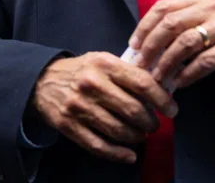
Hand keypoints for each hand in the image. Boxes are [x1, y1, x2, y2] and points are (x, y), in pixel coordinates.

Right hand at [31, 52, 177, 163]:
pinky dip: (118, 154)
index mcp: (105, 64)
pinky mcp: (69, 126)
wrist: (42, 81)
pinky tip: (129, 155)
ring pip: (119, 130)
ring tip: (142, 135)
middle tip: (155, 124)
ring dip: (137, 137)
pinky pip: (99, 145)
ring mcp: (80, 107)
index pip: (142, 83)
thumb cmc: (82, 70)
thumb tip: (161, 87)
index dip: (161, 99)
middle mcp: (93, 84)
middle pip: (133, 110)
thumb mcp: (103, 60)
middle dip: (151, 122)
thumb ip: (128, 71)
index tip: (172, 110)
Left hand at [128, 0, 214, 89]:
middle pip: (172, 22)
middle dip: (152, 45)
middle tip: (142, 64)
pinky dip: (189, 73)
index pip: (164, 6)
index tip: (133, 45)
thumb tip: (142, 49)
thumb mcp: (202, 24)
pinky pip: (206, 60)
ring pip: (187, 41)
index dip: (145, 26)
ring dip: (168, 62)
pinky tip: (180, 83)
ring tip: (158, 77)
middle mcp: (213, 6)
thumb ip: (178, 30)